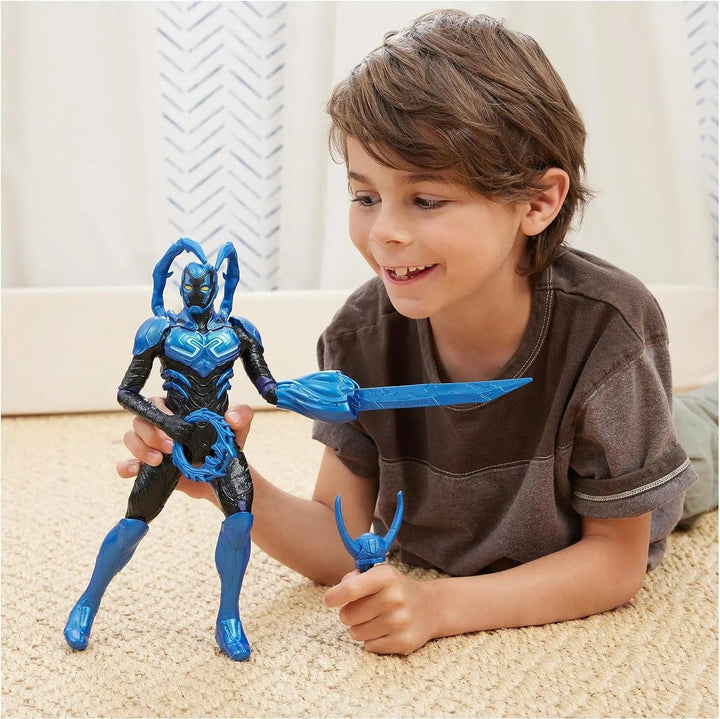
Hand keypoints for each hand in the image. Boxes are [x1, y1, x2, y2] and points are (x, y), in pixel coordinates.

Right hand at [117, 401, 254, 500]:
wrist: (222, 477)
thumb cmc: (226, 445)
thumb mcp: (238, 429)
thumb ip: (241, 416)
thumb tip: (231, 417)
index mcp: (177, 411)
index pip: (157, 402)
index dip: (159, 411)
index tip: (174, 421)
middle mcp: (161, 426)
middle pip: (139, 420)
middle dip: (151, 433)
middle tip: (172, 448)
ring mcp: (151, 446)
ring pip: (130, 438)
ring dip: (139, 448)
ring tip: (159, 461)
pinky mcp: (148, 467)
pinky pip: (125, 464)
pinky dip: (126, 466)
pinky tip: (136, 470)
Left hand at [323, 563, 435, 655]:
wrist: (429, 608)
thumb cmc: (394, 589)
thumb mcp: (379, 574)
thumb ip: (354, 579)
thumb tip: (336, 595)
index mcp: (386, 577)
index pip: (352, 588)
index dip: (335, 595)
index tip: (328, 600)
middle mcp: (394, 598)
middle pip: (348, 615)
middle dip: (349, 613)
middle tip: (363, 608)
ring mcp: (400, 622)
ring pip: (356, 633)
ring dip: (360, 627)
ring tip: (376, 619)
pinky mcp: (403, 643)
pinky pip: (368, 646)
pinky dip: (372, 640)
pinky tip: (385, 630)